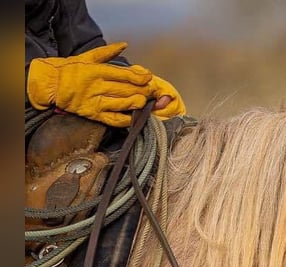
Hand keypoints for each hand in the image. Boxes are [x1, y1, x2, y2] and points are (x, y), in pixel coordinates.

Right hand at [27, 42, 185, 127]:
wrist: (50, 85)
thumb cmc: (70, 70)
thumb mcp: (87, 57)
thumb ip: (107, 52)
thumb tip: (124, 45)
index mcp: (96, 71)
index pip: (122, 74)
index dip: (138, 77)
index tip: (149, 78)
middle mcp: (96, 87)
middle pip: (125, 90)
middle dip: (141, 90)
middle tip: (153, 91)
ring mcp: (94, 102)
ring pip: (121, 104)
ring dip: (136, 104)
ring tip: (145, 102)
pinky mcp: (93, 114)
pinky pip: (112, 119)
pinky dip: (125, 120)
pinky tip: (134, 118)